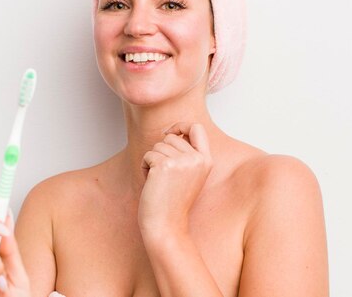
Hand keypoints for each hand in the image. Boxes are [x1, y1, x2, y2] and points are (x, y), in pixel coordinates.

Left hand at [138, 122, 212, 238]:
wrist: (166, 225)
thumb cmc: (173, 202)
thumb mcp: (188, 175)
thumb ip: (186, 153)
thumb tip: (170, 132)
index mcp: (206, 161)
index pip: (197, 128)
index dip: (181, 126)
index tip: (169, 133)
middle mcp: (197, 159)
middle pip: (171, 137)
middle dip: (162, 152)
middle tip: (165, 176)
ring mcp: (182, 161)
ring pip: (158, 146)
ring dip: (153, 161)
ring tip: (160, 181)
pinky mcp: (165, 165)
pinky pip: (148, 155)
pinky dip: (145, 167)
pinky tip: (152, 183)